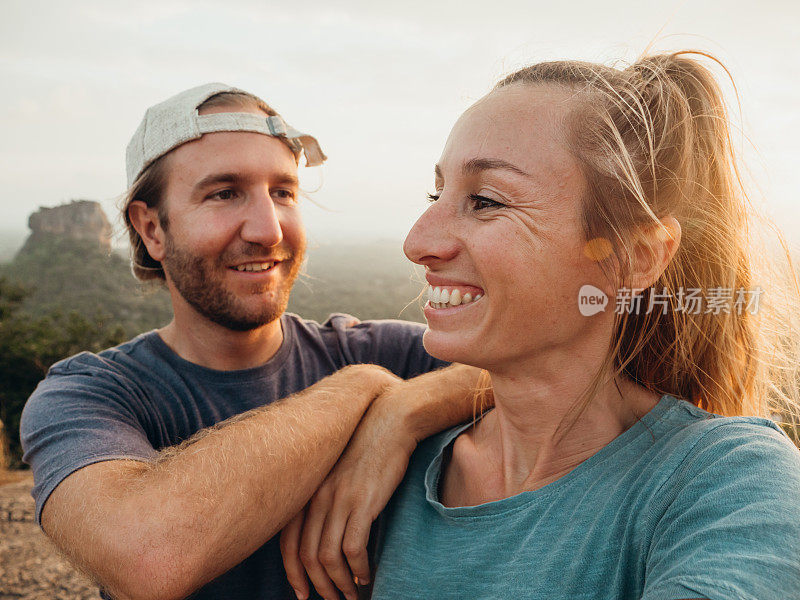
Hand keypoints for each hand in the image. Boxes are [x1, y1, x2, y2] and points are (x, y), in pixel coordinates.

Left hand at [280, 379, 417, 599]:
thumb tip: (323, 533)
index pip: (288, 544)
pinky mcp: (363, 502)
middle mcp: (317, 498)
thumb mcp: (335, 473)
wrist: (389, 422)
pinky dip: (359, 570)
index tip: (301, 593)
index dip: (292, 574)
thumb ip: (323, 497)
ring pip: (328, 558)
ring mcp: (339, 500)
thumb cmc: (365, 447)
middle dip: (318, 586)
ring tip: (352, 594)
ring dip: (340, 583)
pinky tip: (367, 576)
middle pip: (307, 557)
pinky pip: (353, 549)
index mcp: (307, 491)